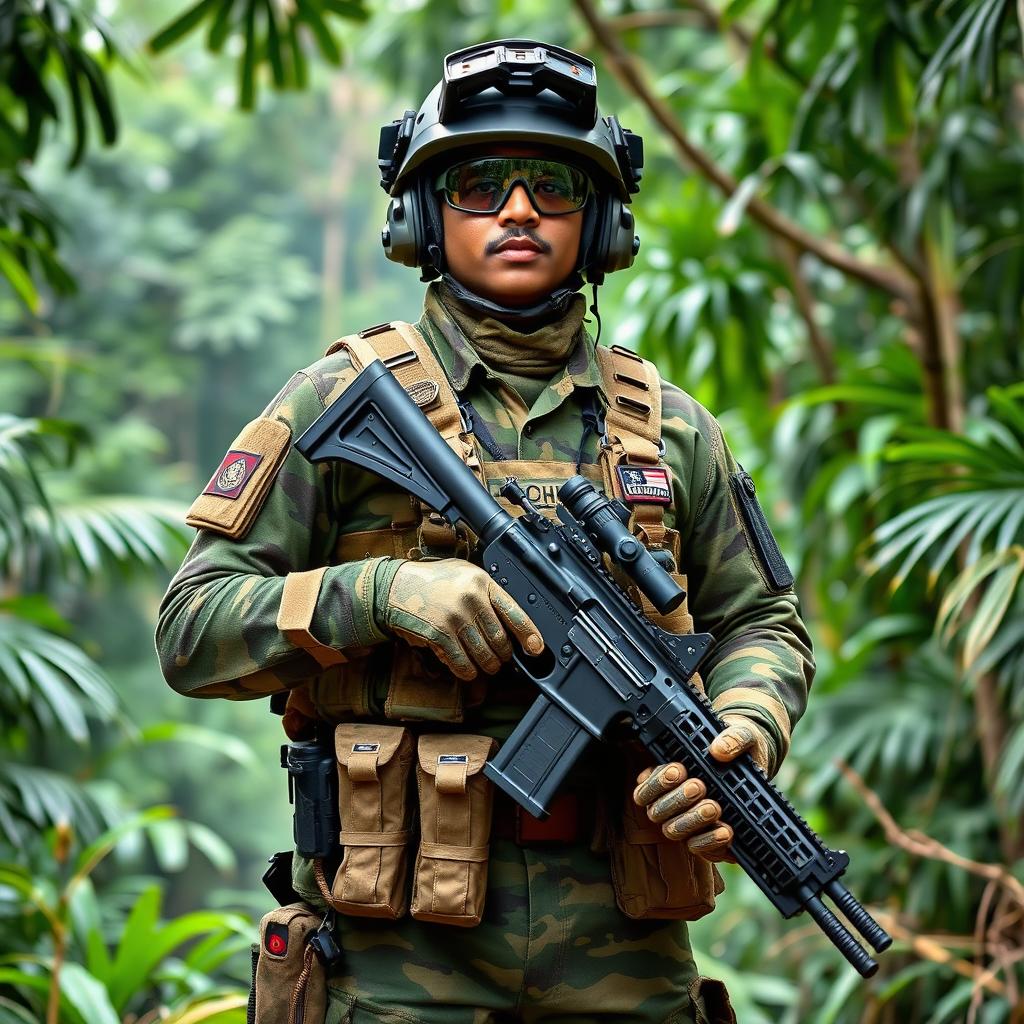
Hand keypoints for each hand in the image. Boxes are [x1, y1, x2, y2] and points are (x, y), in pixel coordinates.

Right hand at [382, 558, 543, 679]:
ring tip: (487, 665)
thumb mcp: (465, 575)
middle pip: (500, 639)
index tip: (536, 649)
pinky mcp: (439, 635)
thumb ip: (487, 592)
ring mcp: (455, 618)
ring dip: (488, 665)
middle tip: (501, 657)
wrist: (396, 587)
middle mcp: (471, 599)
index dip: (529, 634)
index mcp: (482, 582)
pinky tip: (469, 669)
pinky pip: (463, 663)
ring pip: (484, 654)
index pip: (514, 611)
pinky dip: (468, 671)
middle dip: (503, 655)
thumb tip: (511, 620)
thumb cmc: (434, 581)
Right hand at [632, 714, 769, 862]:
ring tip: (714, 807)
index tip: (678, 770)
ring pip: (673, 829)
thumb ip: (734, 737)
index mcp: (668, 775)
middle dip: (676, 799)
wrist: (760, 772)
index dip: (657, 781)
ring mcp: (687, 822)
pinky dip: (710, 840)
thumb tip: (719, 750)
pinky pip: (698, 846)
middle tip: (699, 786)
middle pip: (656, 810)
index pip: (645, 786)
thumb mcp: (743, 736)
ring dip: (691, 820)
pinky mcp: (706, 839)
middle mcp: (671, 802)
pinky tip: (726, 830)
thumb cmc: (740, 749)